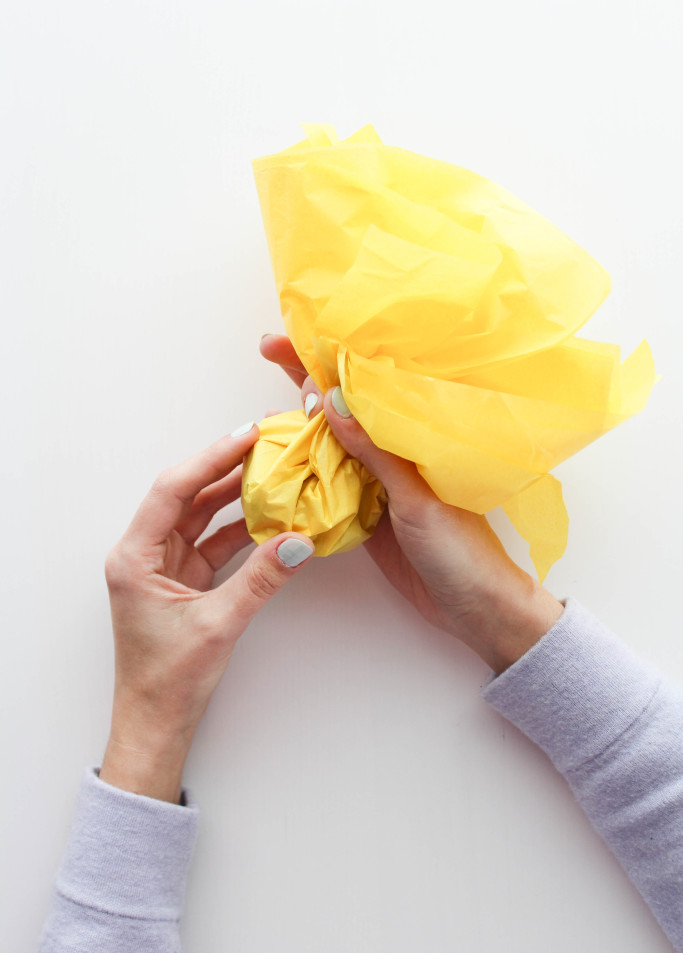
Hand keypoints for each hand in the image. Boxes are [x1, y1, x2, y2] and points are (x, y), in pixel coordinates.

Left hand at [99, 423, 313, 802]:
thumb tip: (297, 542)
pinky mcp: (181, 581)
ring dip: (232, 496)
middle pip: (186, 496)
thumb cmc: (168, 680)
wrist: (155, 722)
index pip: (173, 490)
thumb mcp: (218, 625)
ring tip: (269, 470)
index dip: (210, 459)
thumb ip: (260, 581)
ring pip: (200, 517)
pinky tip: (266, 517)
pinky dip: (238, 530)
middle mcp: (143, 554)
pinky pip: (212, 543)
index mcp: (134, 557)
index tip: (245, 436)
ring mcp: (163, 566)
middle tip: (263, 443)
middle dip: (224, 469)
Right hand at [261, 334, 562, 672]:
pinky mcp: (368, 517)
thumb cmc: (462, 551)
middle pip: (344, 411)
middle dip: (307, 382)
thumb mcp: (417, 499)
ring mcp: (380, 485)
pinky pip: (332, 488)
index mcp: (417, 439)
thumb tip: (332, 402)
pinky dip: (307, 476)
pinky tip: (280, 464)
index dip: (327, 360)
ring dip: (301, 430)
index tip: (286, 339)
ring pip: (333, 447)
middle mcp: (396, 455)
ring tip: (265, 412)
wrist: (477, 610)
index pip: (366, 390)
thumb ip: (375, 453)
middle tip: (268, 353)